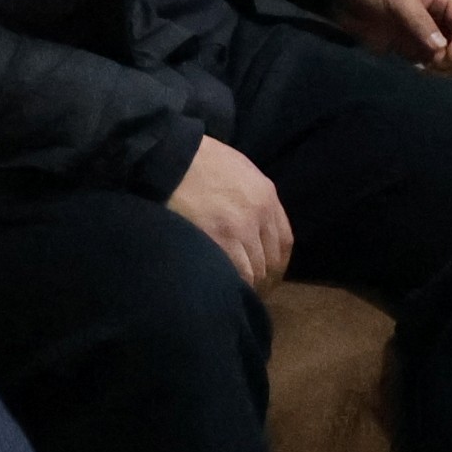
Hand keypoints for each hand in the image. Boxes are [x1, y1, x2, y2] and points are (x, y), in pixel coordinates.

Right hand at [169, 136, 293, 291]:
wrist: (168, 156)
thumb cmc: (197, 162)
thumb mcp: (237, 171)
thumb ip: (250, 198)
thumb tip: (251, 228)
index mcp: (266, 195)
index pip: (283, 242)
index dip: (276, 266)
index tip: (264, 278)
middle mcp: (260, 213)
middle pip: (270, 260)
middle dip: (261, 280)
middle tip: (245, 293)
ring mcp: (241, 227)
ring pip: (256, 270)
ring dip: (247, 286)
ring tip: (232, 295)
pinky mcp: (219, 239)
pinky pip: (238, 274)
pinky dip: (235, 286)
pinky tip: (225, 290)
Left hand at [336, 0, 451, 68]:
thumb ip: (419, 22)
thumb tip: (441, 50)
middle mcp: (434, 17)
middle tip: (437, 65)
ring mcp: (418, 34)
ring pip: (441, 55)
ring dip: (438, 66)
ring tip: (424, 69)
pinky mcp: (402, 47)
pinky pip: (420, 62)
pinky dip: (421, 70)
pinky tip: (412, 72)